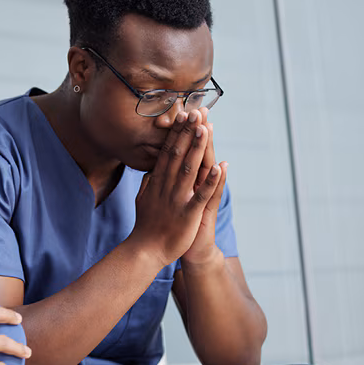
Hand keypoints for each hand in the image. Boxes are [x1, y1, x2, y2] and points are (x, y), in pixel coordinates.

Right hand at [130, 108, 221, 265]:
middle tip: (196, 111)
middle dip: (188, 133)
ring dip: (198, 148)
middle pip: (178, 154)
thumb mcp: (144, 200)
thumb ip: (148, 184)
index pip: (168, 152)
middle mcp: (167, 186)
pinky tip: (219, 167)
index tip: (183, 114)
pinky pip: (201, 195)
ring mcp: (178, 199)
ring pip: (190, 169)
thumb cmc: (146, 227)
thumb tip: (150, 171)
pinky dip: (211, 182)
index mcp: (158, 182)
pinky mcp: (188, 214)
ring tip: (205, 128)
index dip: (177, 133)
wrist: (146, 252)